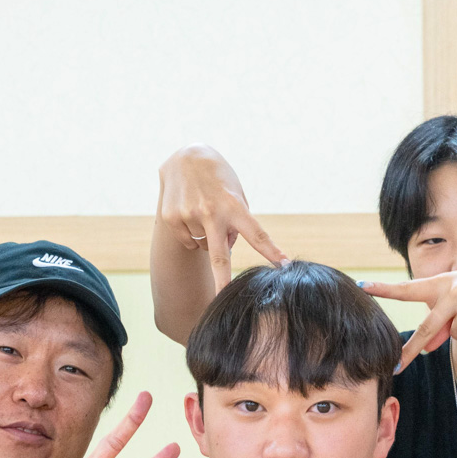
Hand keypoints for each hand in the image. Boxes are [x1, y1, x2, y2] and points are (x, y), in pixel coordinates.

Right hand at [157, 145, 287, 289]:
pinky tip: (192, 213)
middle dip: (223, 281)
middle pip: (220, 255)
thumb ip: (238, 223)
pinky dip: (192, 233)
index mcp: (233, 205)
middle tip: (225, 300)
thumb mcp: (237, 194)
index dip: (272, 251)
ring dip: (209, 237)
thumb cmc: (219, 179)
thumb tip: (228, 249)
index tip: (284, 266)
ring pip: (205, 246)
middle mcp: (210, 212)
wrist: (185, 157)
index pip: (257, 234)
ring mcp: (188, 215)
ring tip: (206, 211)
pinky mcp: (171, 218)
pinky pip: (188, 240)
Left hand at [361, 265, 456, 372]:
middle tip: (397, 367)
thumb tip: (427, 350)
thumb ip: (441, 324)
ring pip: (455, 336)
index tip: (362, 285)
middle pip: (427, 328)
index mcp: (442, 284)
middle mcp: (454, 291)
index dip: (384, 289)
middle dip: (412, 350)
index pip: (408, 288)